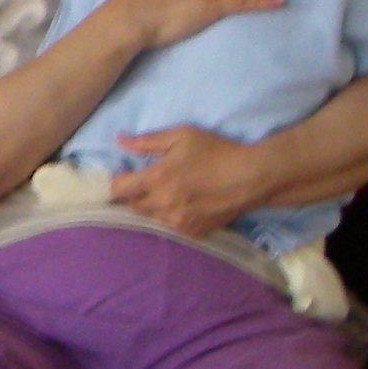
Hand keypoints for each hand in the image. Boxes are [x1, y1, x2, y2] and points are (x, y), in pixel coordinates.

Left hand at [107, 125, 267, 237]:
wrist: (251, 177)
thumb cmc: (216, 151)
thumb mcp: (182, 136)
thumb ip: (147, 141)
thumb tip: (120, 141)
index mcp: (157, 179)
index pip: (118, 190)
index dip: (116, 184)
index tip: (122, 177)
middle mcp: (163, 204)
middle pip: (132, 207)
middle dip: (133, 196)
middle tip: (144, 185)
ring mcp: (178, 222)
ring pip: (151, 218)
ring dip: (152, 208)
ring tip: (166, 194)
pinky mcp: (192, 232)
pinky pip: (170, 227)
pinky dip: (171, 217)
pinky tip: (183, 205)